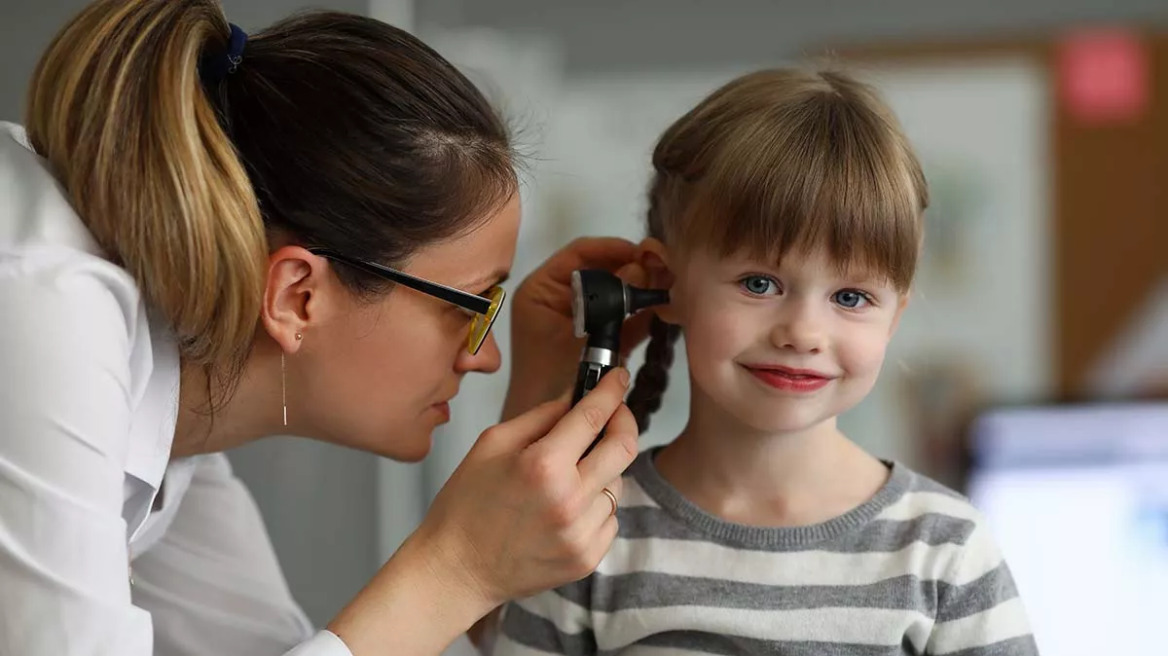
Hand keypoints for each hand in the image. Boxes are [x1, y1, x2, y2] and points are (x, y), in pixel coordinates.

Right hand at [425, 368, 635, 604]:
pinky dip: (595, 505)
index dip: (612, 390)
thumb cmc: (466, 506)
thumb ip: (541, 416)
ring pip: (617, 484)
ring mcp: (581, 533)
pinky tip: (565, 508)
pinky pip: (610, 518)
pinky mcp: (587, 558)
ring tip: (568, 475)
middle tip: (614, 413)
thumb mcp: (492, 444)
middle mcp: (569, 500)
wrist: (456, 569)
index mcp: (543, 465)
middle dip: (624, 421)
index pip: (594, 415)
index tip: (619, 379)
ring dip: (602, 470)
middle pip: (624, 447)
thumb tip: (575, 397)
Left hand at [503, 237, 652, 419]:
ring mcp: (580, 315)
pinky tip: (661, 305)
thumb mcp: (579, 339)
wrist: (547, 429)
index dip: (613, 247)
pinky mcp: (597, 334)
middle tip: (663, 267)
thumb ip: (612, 306)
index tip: (643, 251)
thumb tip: (641, 269)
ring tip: (667, 282)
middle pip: (601, 268)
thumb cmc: (547, 386)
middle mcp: (559, 297)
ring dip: (640, 286)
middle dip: (633, 265)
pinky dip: (640, 309)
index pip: (579, 254)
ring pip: (615, 289)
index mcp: (542, 290)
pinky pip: (621, 312)